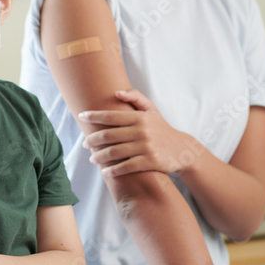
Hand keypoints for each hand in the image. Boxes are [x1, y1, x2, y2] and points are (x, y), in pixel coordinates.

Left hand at [78, 89, 202, 176]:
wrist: (183, 149)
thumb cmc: (161, 128)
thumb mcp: (152, 110)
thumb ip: (136, 97)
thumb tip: (116, 92)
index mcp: (139, 117)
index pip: (111, 116)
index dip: (94, 116)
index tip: (81, 116)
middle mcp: (141, 131)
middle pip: (109, 135)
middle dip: (93, 140)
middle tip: (85, 144)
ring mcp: (146, 147)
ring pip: (115, 152)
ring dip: (99, 157)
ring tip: (93, 159)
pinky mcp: (150, 161)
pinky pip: (126, 167)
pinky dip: (114, 170)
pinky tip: (106, 171)